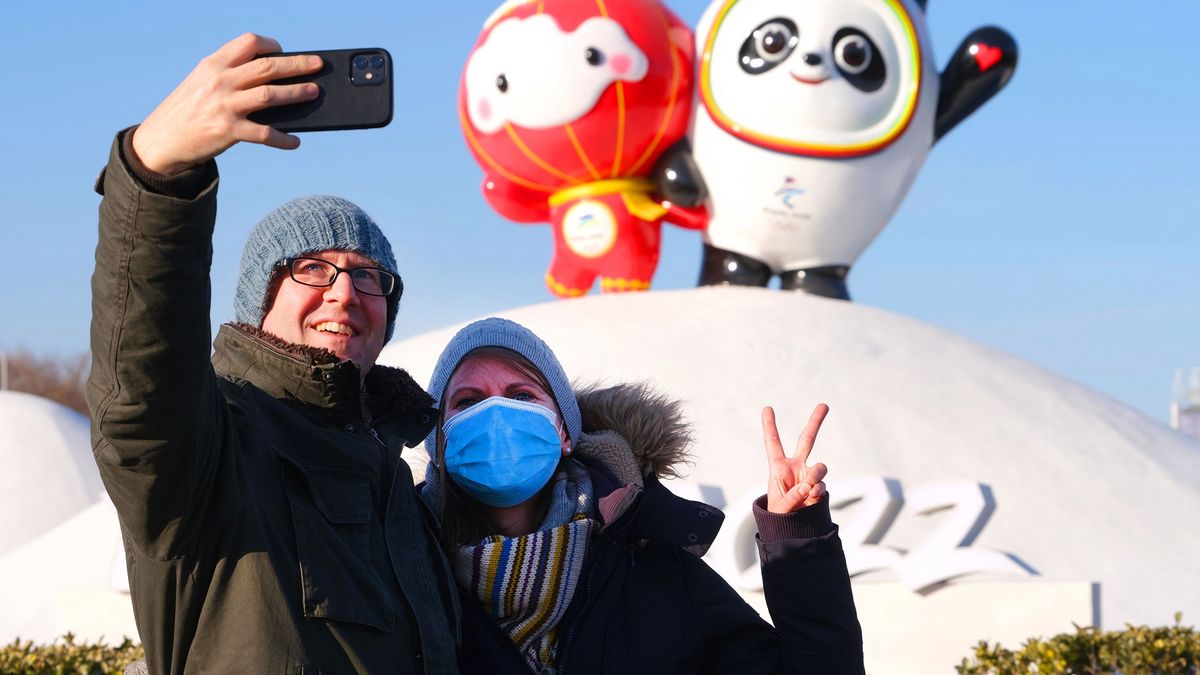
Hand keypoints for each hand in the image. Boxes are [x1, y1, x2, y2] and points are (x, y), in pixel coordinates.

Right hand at [131, 33, 323, 175]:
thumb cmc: (188, 109)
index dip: (271, 45)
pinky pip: (265, 134)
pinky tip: (295, 141)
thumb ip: (229, 75)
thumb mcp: (202, 82)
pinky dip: (283, 138)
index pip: (248, 43)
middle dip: (297, 65)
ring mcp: (225, 106)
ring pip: (270, 95)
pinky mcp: (228, 131)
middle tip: (318, 65)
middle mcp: (220, 81)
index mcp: (213, 64)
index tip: (284, 51)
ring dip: (296, 93)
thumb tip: (270, 78)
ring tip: (314, 92)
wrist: (162, 140)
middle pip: (267, 67)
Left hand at [762, 404, 829, 513]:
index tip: (767, 408)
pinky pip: (822, 485)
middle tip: (825, 405)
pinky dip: (817, 491)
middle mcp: (795, 467)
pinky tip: (811, 498)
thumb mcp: (780, 506)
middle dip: (816, 422)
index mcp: (778, 466)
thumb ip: (793, 496)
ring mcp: (809, 476)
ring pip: (820, 467)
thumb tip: (809, 486)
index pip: (773, 442)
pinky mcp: (819, 487)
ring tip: (807, 489)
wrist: (793, 527)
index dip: (769, 425)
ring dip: (815, 475)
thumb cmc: (780, 513)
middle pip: (807, 440)